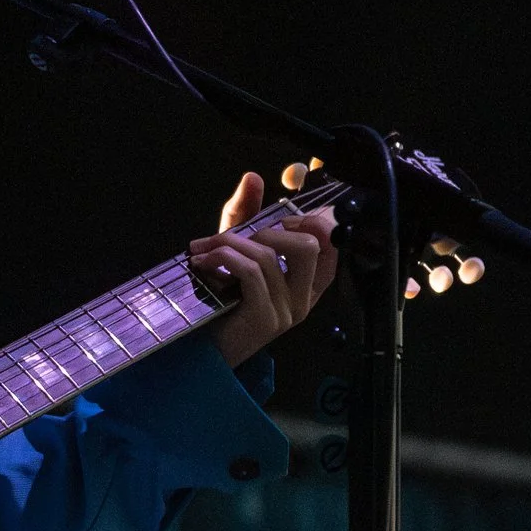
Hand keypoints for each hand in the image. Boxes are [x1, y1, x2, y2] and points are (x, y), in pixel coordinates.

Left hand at [192, 171, 339, 367]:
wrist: (198, 353)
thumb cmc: (220, 305)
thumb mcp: (235, 254)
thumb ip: (246, 217)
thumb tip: (254, 176)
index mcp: (308, 284)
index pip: (332, 244)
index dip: (314, 220)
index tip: (281, 215)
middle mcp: (305, 299)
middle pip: (312, 245)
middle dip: (272, 228)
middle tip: (238, 236)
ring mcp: (289, 311)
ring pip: (272, 256)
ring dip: (231, 243)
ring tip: (203, 249)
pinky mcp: (266, 318)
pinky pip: (253, 271)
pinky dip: (225, 257)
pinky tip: (202, 262)